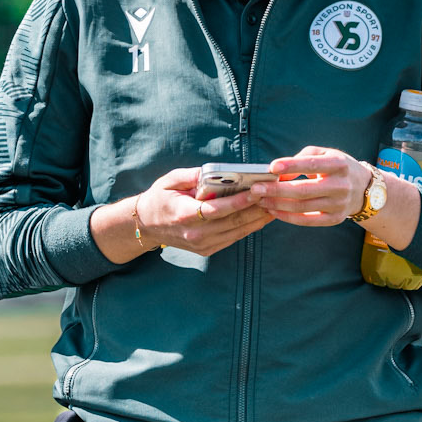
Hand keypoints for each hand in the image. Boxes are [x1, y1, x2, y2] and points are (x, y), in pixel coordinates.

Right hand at [93, 166, 270, 264]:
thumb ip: (193, 175)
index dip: (240, 201)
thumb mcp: (170, 180)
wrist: (146, 226)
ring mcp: (202, 244)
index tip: (258, 191)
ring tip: (275, 205)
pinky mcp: (207, 250)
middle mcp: (196, 233)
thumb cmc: (159, 198)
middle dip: (257, 209)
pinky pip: (233, 238)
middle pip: (233, 222)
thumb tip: (217, 171)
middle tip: (275, 195)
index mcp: (185, 214)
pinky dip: (249, 227)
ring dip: (258, 219)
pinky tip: (261, 216)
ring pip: (237, 232)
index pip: (218, 209)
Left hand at [256, 147, 370, 227]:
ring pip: (302, 207)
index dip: (292, 166)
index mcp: (339, 165)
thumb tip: (279, 172)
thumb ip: (302, 158)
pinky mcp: (334, 219)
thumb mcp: (326, 154)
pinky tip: (273, 211)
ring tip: (261, 200)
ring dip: (277, 205)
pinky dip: (287, 217)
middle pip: (303, 190)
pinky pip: (307, 221)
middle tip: (256, 189)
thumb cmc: (337, 168)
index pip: (312, 165)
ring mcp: (338, 205)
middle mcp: (341, 185)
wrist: (364, 189)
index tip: (272, 167)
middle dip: (276, 190)